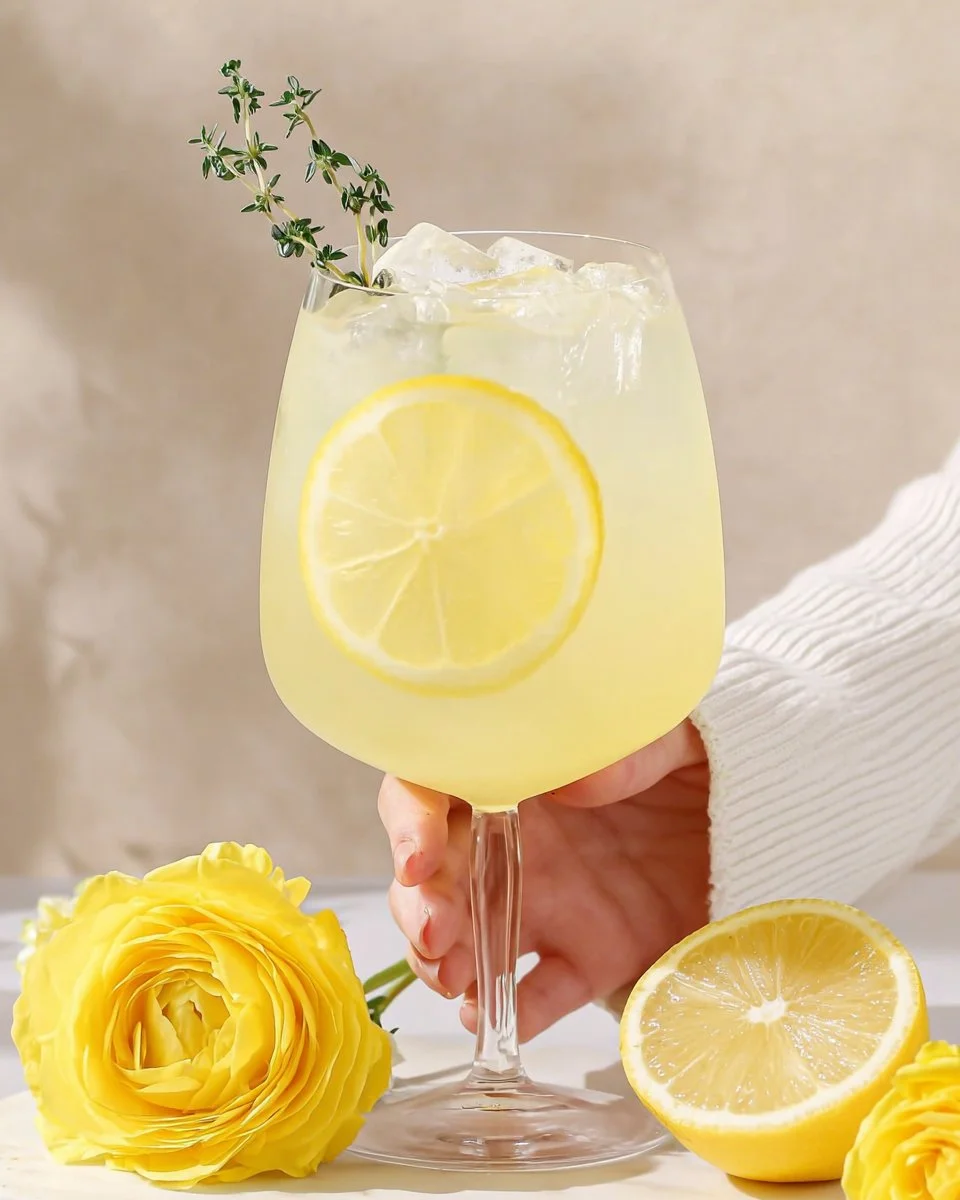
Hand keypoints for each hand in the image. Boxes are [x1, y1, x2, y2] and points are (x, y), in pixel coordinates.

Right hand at [378, 720, 709, 1041]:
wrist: (764, 817)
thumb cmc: (706, 754)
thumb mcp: (674, 733)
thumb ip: (628, 748)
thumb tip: (574, 778)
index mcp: (523, 773)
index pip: (438, 786)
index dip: (411, 819)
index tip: (419, 853)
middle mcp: (519, 839)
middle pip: (436, 871)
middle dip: (419, 903)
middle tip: (435, 930)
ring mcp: (549, 902)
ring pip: (470, 934)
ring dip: (447, 959)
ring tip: (454, 980)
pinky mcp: (590, 955)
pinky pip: (542, 991)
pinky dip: (514, 1012)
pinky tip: (496, 1023)